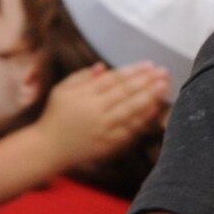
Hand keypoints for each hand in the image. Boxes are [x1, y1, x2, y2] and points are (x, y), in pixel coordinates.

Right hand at [39, 62, 168, 177]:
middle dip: (147, 82)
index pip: (114, 80)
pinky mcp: (108, 144)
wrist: (49, 148)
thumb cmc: (56, 115)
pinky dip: (142, 120)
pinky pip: (129, 131)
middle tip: (164, 73)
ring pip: (130, 111)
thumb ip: (82, 76)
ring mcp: (103, 129)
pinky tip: (154, 110)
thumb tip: (104, 67)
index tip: (149, 64)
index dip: (133, 72)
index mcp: (84, 95)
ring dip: (149, 98)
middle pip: (125, 94)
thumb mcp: (62, 90)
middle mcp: (95, 111)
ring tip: (164, 87)